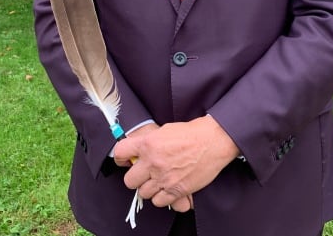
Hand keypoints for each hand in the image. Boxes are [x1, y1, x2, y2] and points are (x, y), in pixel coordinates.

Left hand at [114, 116, 239, 208]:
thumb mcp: (164, 130)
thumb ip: (149, 142)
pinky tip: (167, 188)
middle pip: (129, 180)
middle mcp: (153, 162)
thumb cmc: (192, 133)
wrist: (213, 141)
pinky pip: (159, 202)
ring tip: (158, 181)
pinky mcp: (176, 190)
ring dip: (150, 188)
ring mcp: (164, 178)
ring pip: (143, 193)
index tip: (125, 160)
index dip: (121, 158)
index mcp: (148, 143)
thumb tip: (138, 151)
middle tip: (143, 174)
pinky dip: (162, 197)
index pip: (120, 152)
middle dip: (135, 178)